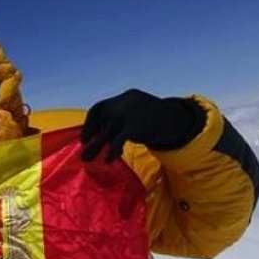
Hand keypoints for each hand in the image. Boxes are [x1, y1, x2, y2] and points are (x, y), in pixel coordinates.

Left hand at [81, 89, 205, 162]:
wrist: (175, 119)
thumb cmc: (151, 120)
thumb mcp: (136, 113)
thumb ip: (120, 121)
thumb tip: (100, 139)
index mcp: (122, 98)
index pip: (99, 108)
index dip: (90, 124)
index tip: (85, 138)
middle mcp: (121, 104)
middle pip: (101, 122)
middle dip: (92, 139)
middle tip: (83, 155)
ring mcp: (126, 114)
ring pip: (106, 133)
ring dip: (95, 147)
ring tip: (88, 159)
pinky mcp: (134, 126)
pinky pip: (117, 141)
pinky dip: (112, 151)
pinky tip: (108, 160)